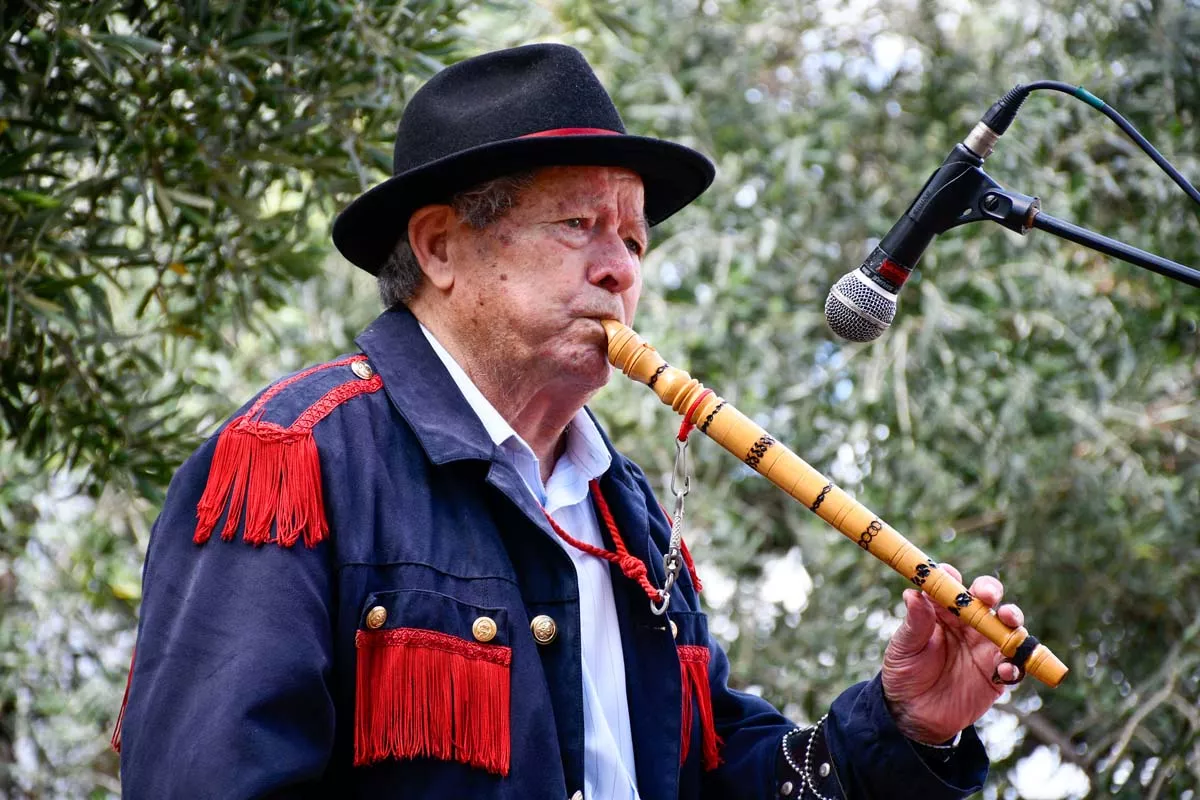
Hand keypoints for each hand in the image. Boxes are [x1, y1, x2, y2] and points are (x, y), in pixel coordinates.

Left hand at [881, 564, 1023, 743]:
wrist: (913, 714)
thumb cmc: (905, 672)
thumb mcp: (904, 647)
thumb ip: (914, 623)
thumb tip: (913, 593)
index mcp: (944, 611)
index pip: (952, 586)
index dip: (951, 576)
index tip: (948, 574)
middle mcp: (968, 624)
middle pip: (988, 599)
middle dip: (991, 591)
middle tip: (988, 596)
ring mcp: (985, 648)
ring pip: (1009, 628)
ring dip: (1013, 621)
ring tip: (1009, 621)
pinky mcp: (997, 675)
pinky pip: (1015, 666)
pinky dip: (1015, 664)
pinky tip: (1004, 669)